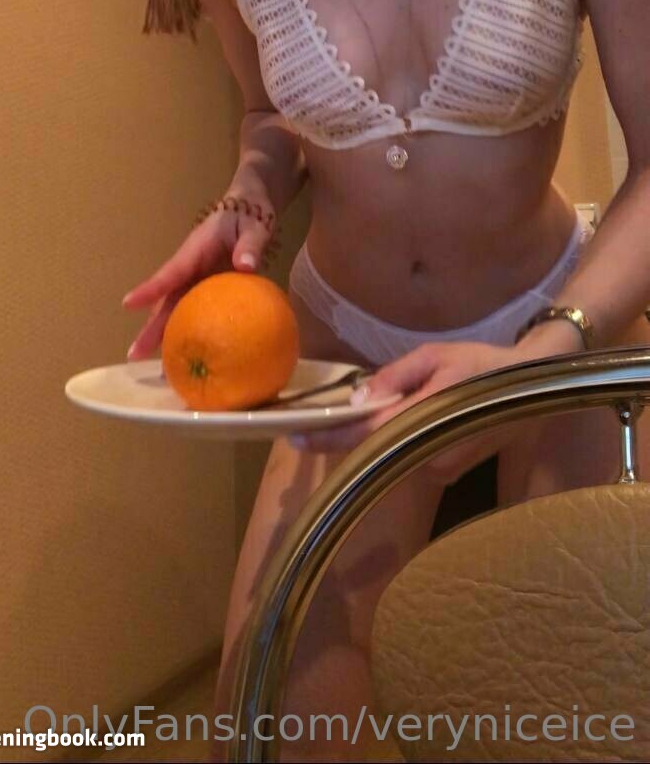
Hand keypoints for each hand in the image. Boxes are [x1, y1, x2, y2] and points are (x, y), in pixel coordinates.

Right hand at [121, 192, 277, 359]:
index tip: (128, 304)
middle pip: (166, 300)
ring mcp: (197, 278)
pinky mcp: (207, 287)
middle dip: (150, 326)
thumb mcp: (253, 225)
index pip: (170, 272)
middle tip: (133, 354)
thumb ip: (250, 245)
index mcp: (195, 250)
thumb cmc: (248, 214)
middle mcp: (190, 267)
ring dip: (163, 333)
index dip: (150, 289)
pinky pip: (193, 310)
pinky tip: (187, 352)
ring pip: (175, 308)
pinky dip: (186, 329)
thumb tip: (245, 266)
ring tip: (153, 365)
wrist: (250, 207)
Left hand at [290, 340, 522, 481]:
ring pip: (392, 453)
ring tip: (351, 418)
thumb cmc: (483, 364)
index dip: (328, 436)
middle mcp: (427, 454)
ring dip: (374, 437)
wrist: (534, 386)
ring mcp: (439, 469)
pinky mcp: (448, 471)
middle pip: (374, 448)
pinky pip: (409, 456)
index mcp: (423, 420)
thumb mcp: (435, 356)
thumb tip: (358, 398)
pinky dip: (396, 441)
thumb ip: (394, 377)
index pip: (365, 433)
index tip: (295, 434)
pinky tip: (394, 422)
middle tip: (314, 423)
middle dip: (345, 435)